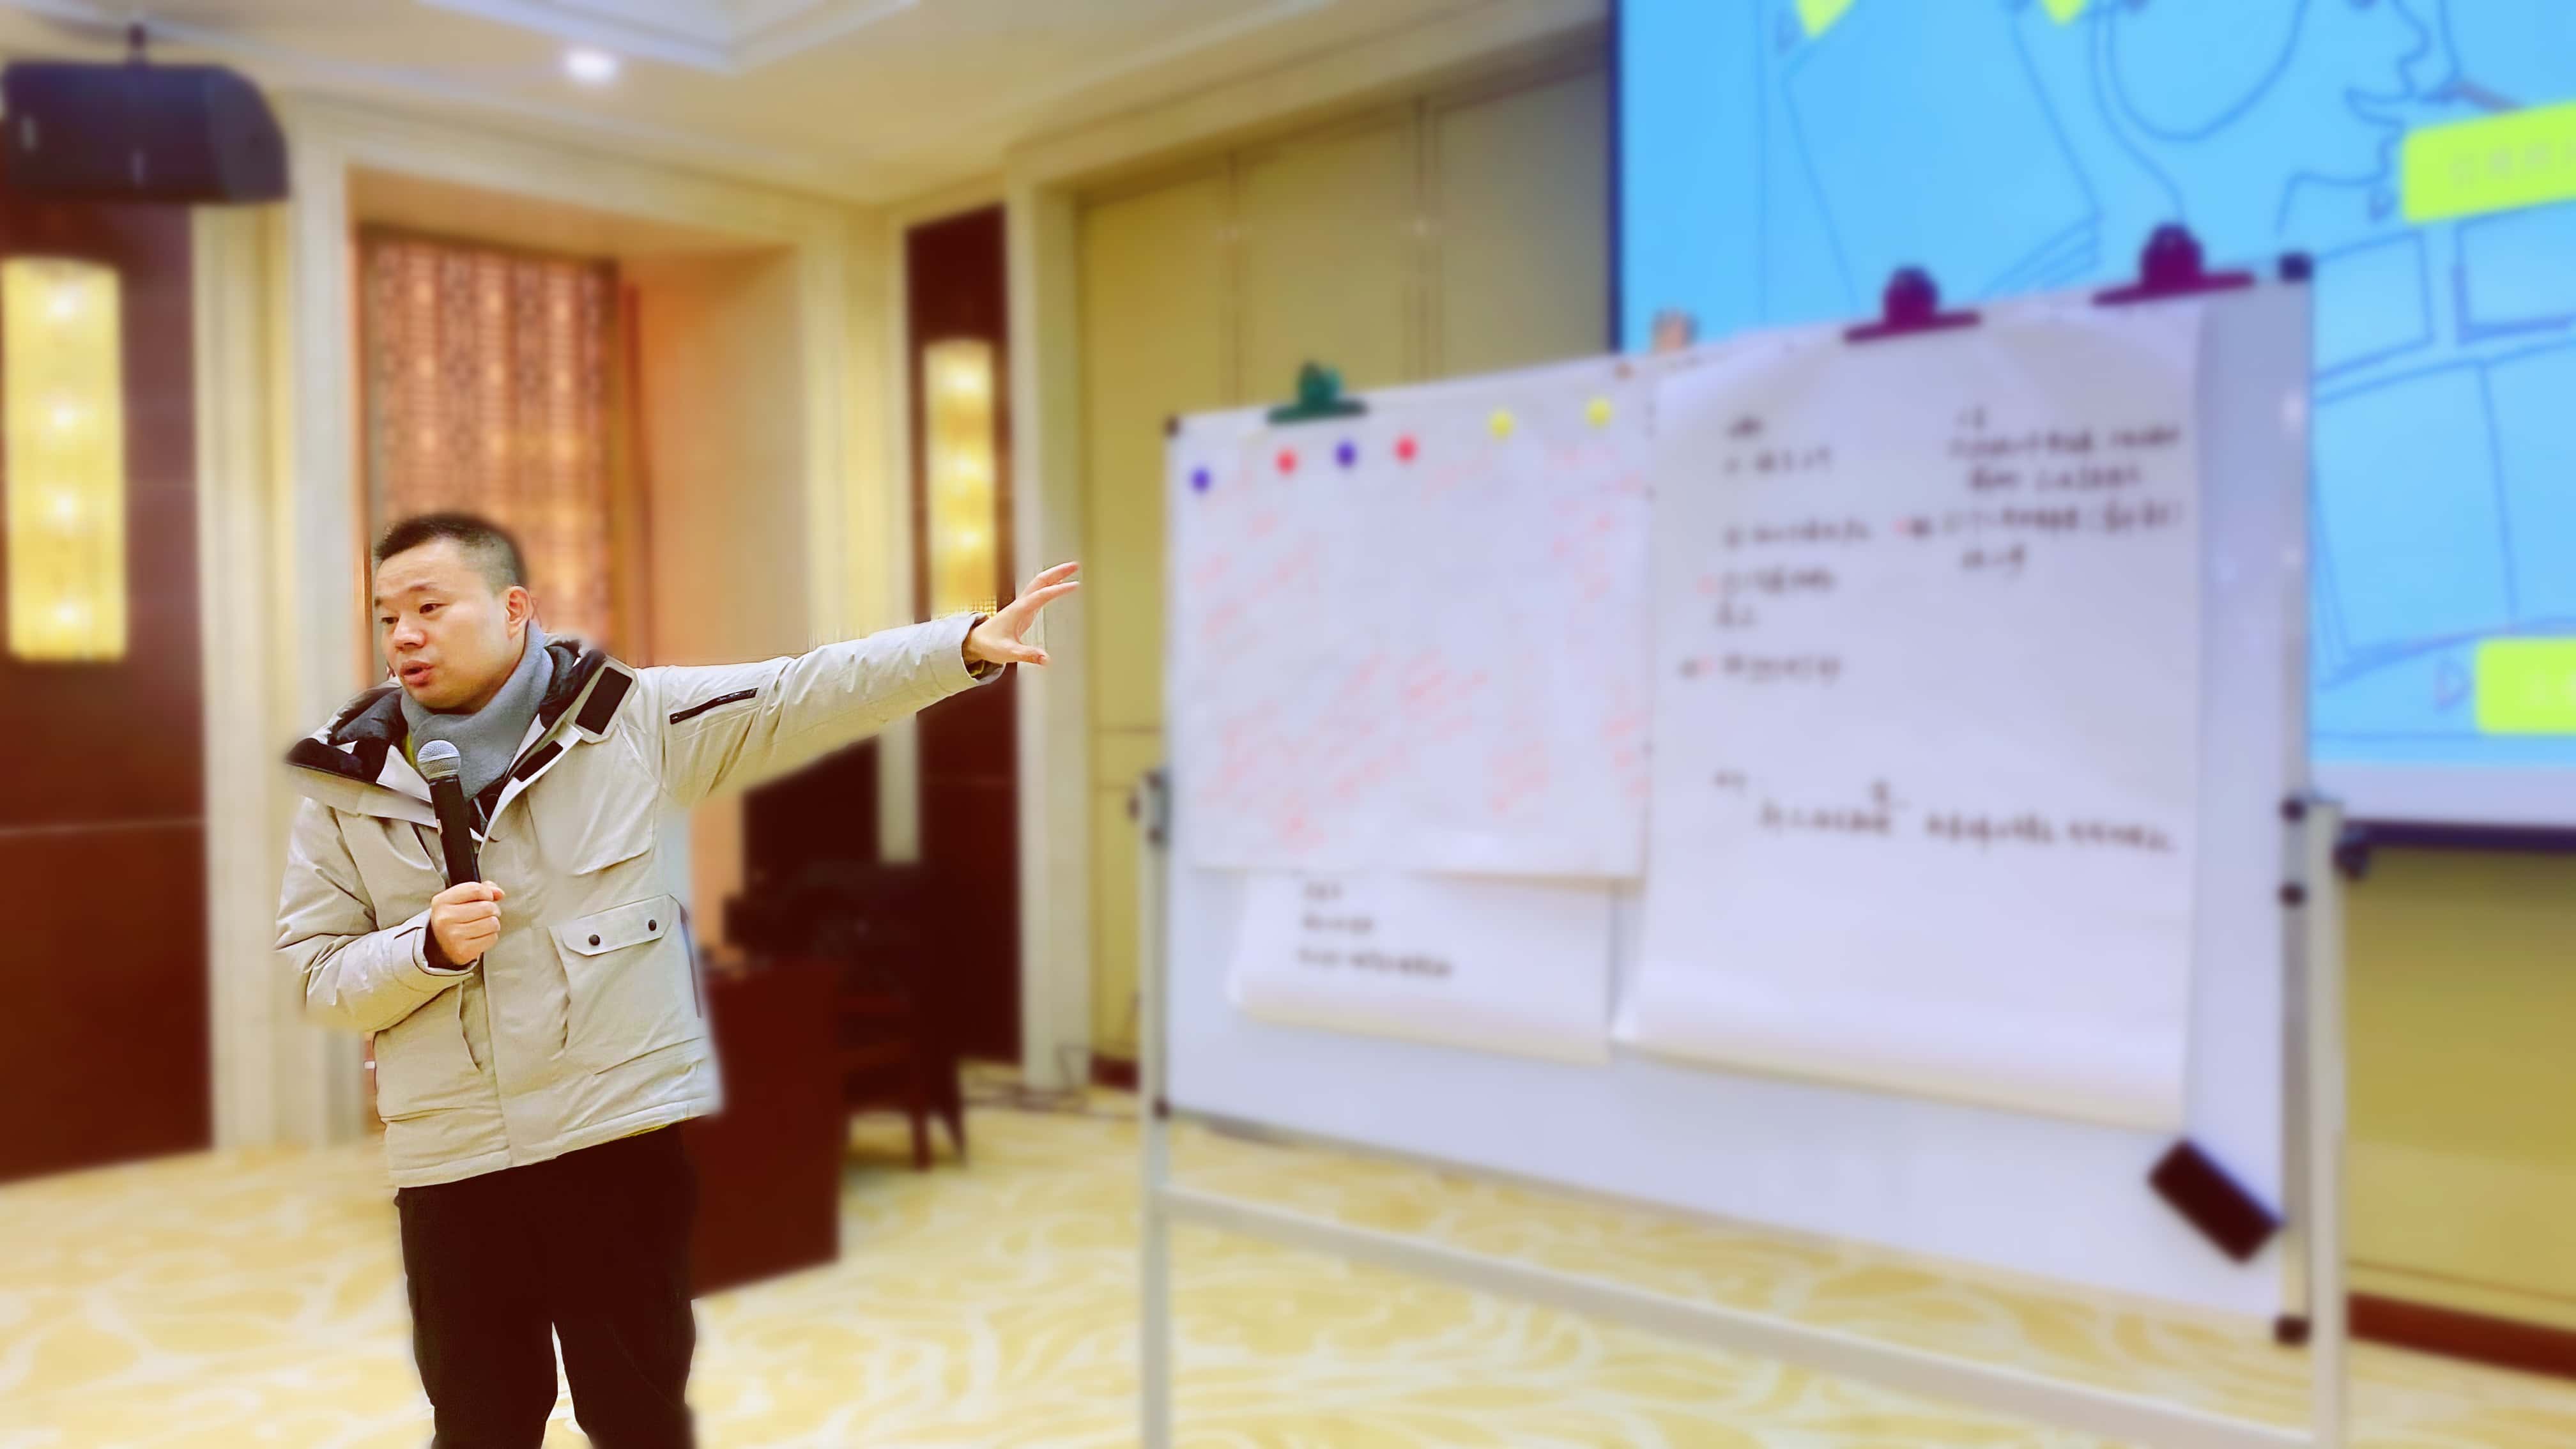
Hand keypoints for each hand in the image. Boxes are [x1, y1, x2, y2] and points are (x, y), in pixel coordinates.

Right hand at [429, 881, 505, 967]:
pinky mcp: (463, 951)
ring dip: (493, 923)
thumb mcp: (460, 898)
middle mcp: (445, 918)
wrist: (440, 944)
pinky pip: (492, 938)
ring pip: (492, 923)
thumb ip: (482, 889)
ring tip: (483, 924)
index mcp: (442, 901)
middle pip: (487, 907)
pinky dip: (491, 936)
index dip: (488, 892)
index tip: (487, 897)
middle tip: (487, 913)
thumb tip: (499, 893)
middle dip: (493, 909)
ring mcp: (453, 936)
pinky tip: (480, 936)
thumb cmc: (455, 916)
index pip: (475, 890)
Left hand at [966, 562, 1080, 668]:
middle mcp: (1021, 603)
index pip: (1042, 595)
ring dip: (1055, 575)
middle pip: (1041, 580)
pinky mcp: (1024, 609)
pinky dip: (1050, 584)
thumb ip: (1028, 655)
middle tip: (1075, 566)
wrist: (977, 641)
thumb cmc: (990, 644)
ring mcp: (1023, 605)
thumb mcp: (1009, 653)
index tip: (1075, 585)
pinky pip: (1039, 591)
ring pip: (1040, 583)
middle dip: (1058, 571)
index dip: (1059, 589)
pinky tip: (1058, 584)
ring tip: (1072, 570)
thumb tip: (1046, 660)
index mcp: (1019, 610)